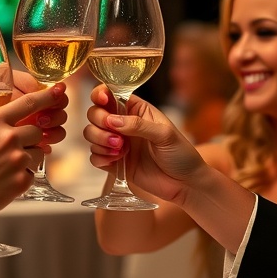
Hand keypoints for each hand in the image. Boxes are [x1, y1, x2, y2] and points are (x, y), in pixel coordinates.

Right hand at [0, 83, 67, 223]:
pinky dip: (22, 175)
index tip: (58, 92)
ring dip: (27, 155)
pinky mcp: (21, 183)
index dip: (46, 96)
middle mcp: (8, 139)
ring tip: (5, 166)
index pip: (28, 103)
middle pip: (36, 129)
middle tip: (12, 145)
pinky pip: (32, 174)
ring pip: (37, 152)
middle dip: (29, 135)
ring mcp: (17, 161)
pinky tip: (3, 180)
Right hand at [84, 85, 205, 202]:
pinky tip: (115, 161)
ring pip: (91, 134)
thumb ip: (138, 125)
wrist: (185, 184)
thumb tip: (112, 120)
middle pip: (95, 113)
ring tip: (120, 151)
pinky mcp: (114, 163)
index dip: (101, 93)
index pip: (111, 94)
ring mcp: (117, 144)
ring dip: (99, 141)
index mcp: (137, 110)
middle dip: (99, 122)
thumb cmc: (182, 154)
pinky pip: (94, 156)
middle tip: (116, 137)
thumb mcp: (165, 135)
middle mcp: (124, 124)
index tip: (101, 100)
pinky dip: (99, 157)